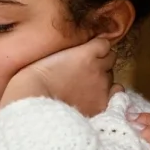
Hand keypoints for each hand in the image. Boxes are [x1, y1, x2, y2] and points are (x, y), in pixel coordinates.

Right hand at [0, 37, 123, 116]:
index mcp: (86, 52)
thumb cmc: (33, 79)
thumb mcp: (49, 55)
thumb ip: (69, 51)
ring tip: (84, 88)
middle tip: (82, 73)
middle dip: (99, 64)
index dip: (95, 48)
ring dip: (102, 79)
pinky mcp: (102, 105)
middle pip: (109, 60)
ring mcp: (102, 87)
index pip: (104, 43)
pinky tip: (95, 98)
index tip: (86, 54)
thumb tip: (75, 50)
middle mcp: (99, 68)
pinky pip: (116, 94)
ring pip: (111, 77)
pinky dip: (109, 95)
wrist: (33, 104)